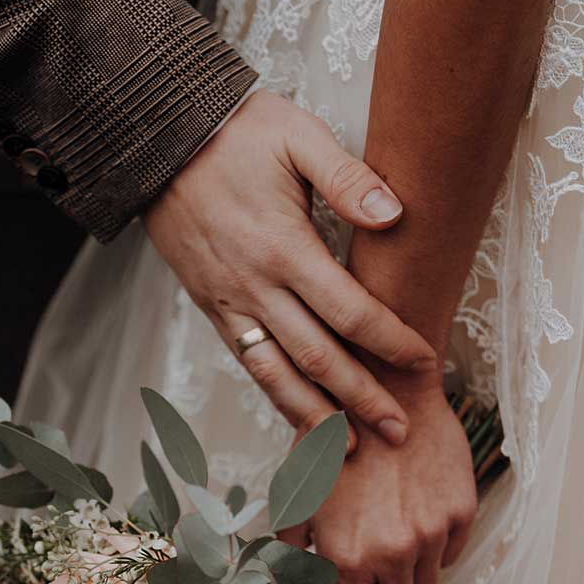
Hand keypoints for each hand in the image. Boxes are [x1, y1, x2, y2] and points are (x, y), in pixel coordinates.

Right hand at [142, 93, 437, 446]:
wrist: (158, 142)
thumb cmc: (236, 134)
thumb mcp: (297, 138)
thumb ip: (347, 177)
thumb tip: (394, 214)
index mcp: (284, 248)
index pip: (349, 310)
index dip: (390, 341)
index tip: (425, 362)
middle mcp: (256, 287)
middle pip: (318, 358)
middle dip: (363, 398)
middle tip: (402, 430)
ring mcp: (230, 304)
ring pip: (278, 376)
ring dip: (318, 417)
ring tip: (353, 449)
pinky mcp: (212, 309)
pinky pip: (249, 365)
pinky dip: (278, 398)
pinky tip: (303, 419)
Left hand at [303, 384, 476, 583]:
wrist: (383, 389)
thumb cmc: (330, 445)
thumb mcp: (295, 500)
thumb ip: (294, 559)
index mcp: (346, 559)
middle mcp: (392, 554)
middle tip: (370, 577)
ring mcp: (431, 534)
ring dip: (408, 575)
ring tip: (388, 534)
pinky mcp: (460, 512)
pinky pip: (449, 554)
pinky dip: (433, 546)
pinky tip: (412, 512)